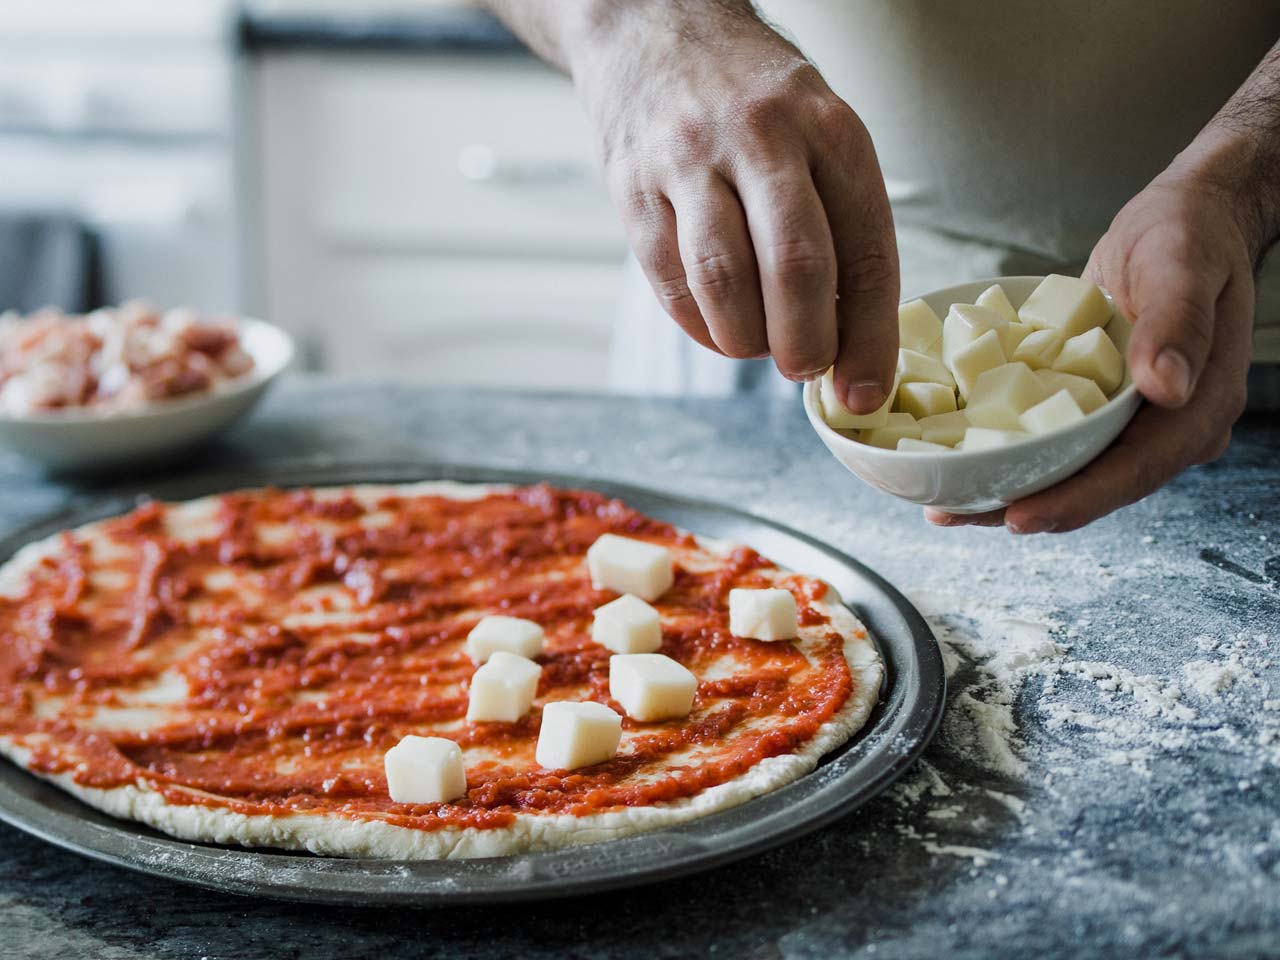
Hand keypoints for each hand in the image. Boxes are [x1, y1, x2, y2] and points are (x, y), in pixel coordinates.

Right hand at [570, 5, 898, 411]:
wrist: (654, 29)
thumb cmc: (754, 102)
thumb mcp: (820, 133)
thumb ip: (840, 226)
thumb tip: (852, 343)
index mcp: (828, 128)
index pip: (864, 249)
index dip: (870, 336)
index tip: (865, 392)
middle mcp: (762, 137)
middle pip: (797, 267)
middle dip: (807, 344)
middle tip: (806, 369)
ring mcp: (690, 159)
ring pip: (725, 279)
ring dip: (747, 340)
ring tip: (757, 347)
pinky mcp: (635, 186)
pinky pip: (669, 279)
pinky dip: (699, 325)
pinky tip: (717, 327)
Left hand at [927, 172, 1254, 533]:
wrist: (1191, 218)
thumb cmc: (1191, 233)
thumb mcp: (1183, 263)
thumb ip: (1176, 322)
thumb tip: (1166, 387)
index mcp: (1198, 406)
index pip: (1135, 470)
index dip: (1076, 499)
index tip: (1020, 516)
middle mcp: (1169, 426)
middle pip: (1096, 485)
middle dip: (1027, 507)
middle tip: (953, 514)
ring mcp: (1137, 420)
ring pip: (1073, 471)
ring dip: (1011, 489)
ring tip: (944, 503)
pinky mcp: (1105, 406)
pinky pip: (1060, 441)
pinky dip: (1015, 453)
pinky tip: (963, 459)